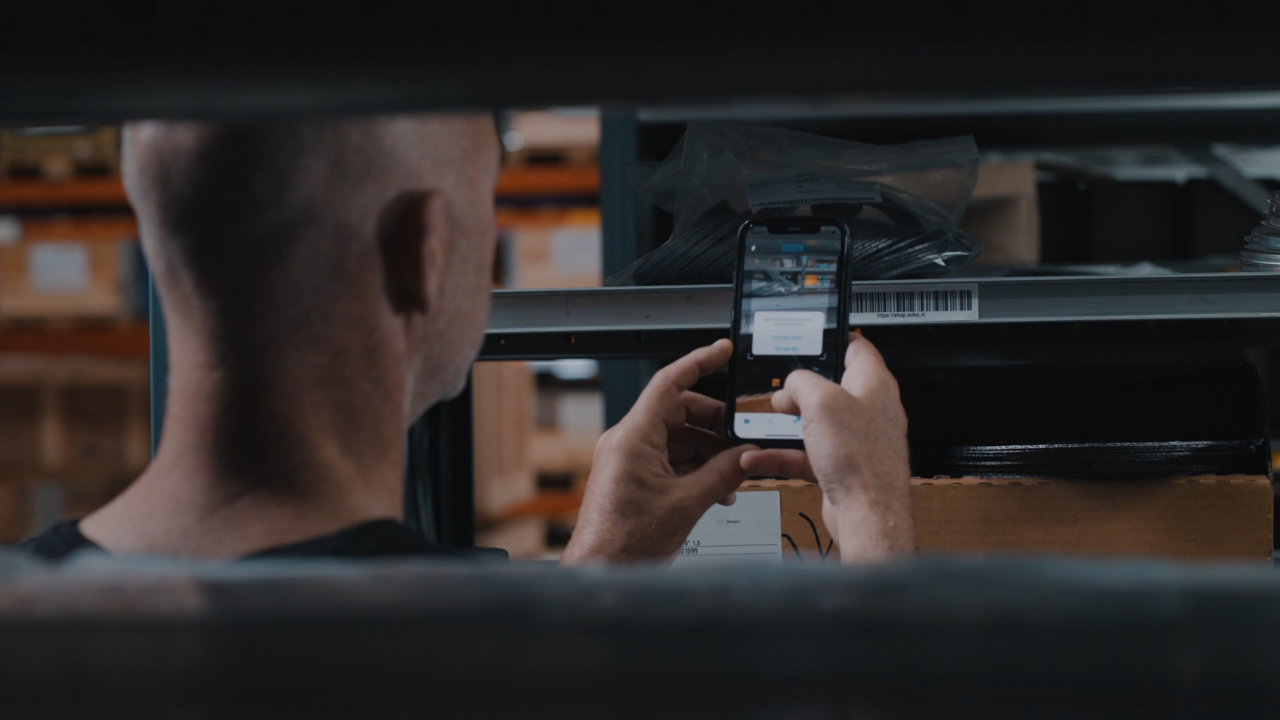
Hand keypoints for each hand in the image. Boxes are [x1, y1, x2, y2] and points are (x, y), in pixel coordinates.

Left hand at [562, 339, 754, 564]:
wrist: (601, 572)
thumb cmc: (625, 543)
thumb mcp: (687, 504)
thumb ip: (723, 474)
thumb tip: (748, 455)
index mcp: (633, 438)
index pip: (669, 383)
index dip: (699, 361)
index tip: (721, 350)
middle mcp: (627, 442)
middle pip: (680, 412)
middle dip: (715, 425)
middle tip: (743, 438)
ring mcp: (628, 459)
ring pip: (678, 438)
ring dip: (709, 453)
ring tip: (734, 474)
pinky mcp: (633, 476)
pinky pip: (670, 458)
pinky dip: (696, 468)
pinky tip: (718, 489)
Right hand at [740, 333, 913, 561]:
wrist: (867, 515)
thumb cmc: (861, 461)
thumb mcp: (821, 402)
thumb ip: (801, 383)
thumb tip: (791, 386)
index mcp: (873, 384)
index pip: (857, 348)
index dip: (834, 338)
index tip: (812, 336)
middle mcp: (867, 410)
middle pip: (830, 386)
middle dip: (800, 387)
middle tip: (781, 388)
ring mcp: (854, 440)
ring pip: (815, 422)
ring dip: (788, 422)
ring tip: (765, 419)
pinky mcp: (841, 466)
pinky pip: (806, 454)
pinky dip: (782, 454)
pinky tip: (759, 456)